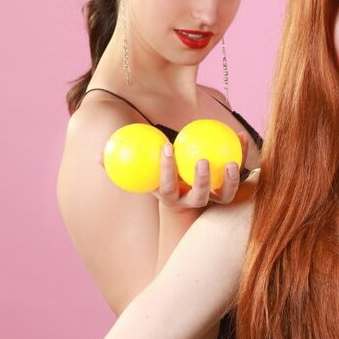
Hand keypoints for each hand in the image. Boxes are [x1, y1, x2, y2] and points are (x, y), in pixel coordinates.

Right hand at [97, 134, 249, 208]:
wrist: (187, 193)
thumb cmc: (158, 177)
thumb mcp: (139, 173)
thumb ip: (117, 165)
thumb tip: (96, 156)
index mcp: (170, 198)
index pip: (166, 187)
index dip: (165, 171)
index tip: (165, 146)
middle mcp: (194, 202)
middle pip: (200, 197)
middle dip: (202, 182)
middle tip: (202, 160)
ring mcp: (215, 199)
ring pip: (225, 195)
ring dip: (231, 180)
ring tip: (233, 162)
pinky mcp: (232, 190)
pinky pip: (240, 174)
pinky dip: (242, 156)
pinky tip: (242, 136)